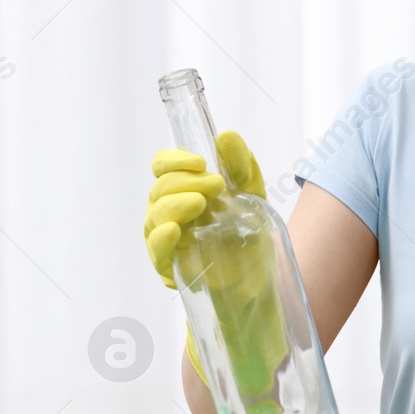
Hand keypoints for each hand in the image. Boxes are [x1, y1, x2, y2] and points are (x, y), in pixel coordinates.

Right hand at [143, 131, 267, 385]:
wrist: (260, 277)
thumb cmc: (248, 232)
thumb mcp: (252, 193)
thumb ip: (241, 165)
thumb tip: (226, 136)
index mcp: (182, 189)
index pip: (162, 166)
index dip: (173, 160)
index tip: (200, 162)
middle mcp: (167, 212)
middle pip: (159, 189)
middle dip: (185, 182)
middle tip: (216, 186)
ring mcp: (166, 240)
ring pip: (154, 216)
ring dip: (175, 204)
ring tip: (201, 203)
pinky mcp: (171, 267)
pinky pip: (156, 251)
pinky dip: (161, 238)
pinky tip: (174, 230)